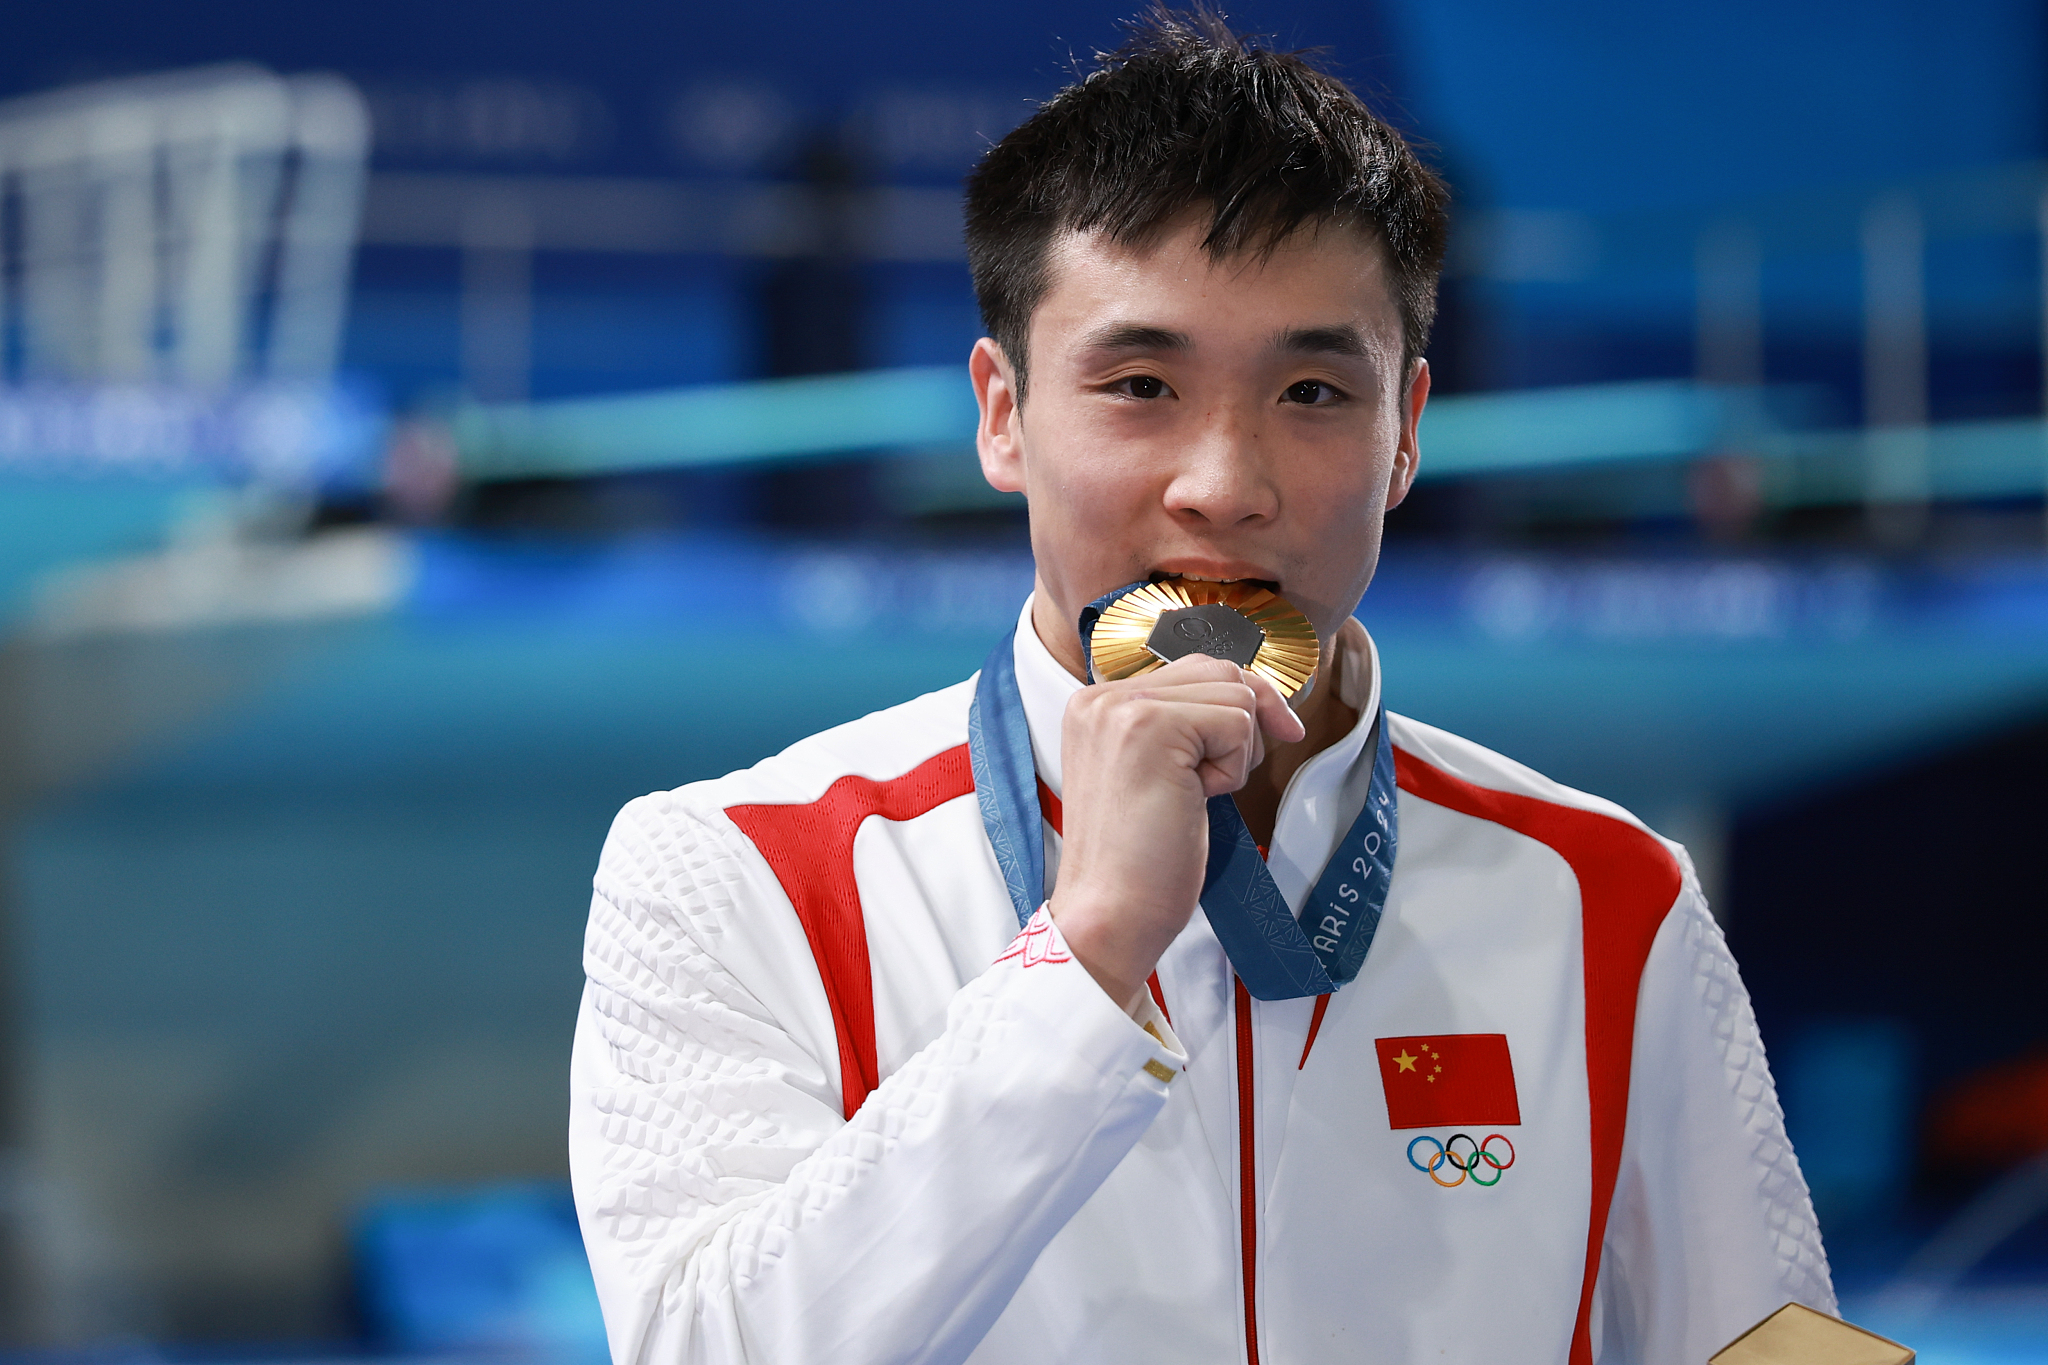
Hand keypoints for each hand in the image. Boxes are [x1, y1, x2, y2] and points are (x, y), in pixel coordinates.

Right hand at [1048, 654, 1306, 1010]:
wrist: (1111, 912)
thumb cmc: (1140, 858)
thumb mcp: (1159, 771)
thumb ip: (1185, 725)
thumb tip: (1260, 697)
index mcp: (1096, 704)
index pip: (1196, 667)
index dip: (1242, 701)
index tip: (1273, 733)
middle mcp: (1102, 696)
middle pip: (1222, 670)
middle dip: (1246, 724)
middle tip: (1221, 781)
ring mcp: (1123, 708)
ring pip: (1235, 694)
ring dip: (1236, 752)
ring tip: (1194, 795)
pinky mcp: (1151, 728)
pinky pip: (1237, 724)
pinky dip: (1233, 769)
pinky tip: (1196, 800)